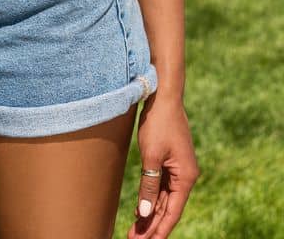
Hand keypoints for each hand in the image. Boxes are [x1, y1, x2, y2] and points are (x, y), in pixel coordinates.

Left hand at [127, 94, 200, 237]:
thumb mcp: (151, 156)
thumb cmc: (158, 123)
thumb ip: (149, 186)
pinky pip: (161, 186)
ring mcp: (178, 168)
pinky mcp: (169, 160)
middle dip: (152, 225)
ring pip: (164, 198)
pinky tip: (142, 209)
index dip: (160, 230)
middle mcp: (185, 175)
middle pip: (168, 208)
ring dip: (150, 214)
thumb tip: (144, 214)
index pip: (173, 212)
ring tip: (135, 230)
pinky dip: (151, 198)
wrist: (163, 96)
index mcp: (186, 177)